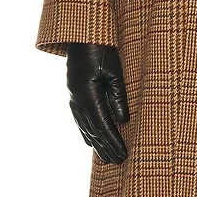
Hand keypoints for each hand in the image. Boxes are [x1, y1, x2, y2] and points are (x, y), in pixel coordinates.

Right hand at [65, 43, 129, 162]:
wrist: (80, 34)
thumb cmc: (101, 48)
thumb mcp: (115, 70)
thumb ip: (118, 96)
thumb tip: (122, 121)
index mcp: (88, 94)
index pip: (103, 124)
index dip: (113, 141)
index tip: (123, 154)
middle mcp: (78, 100)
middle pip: (93, 130)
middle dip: (106, 147)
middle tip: (117, 162)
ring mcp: (74, 98)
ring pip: (85, 127)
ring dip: (96, 144)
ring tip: (106, 158)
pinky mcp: (73, 94)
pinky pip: (79, 120)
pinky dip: (86, 133)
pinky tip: (90, 141)